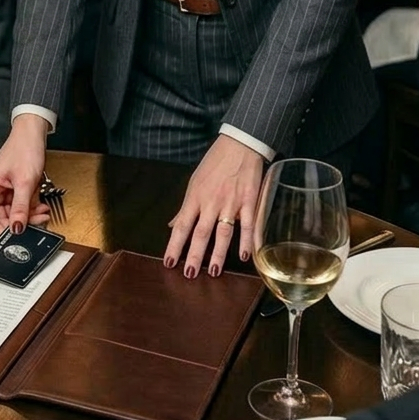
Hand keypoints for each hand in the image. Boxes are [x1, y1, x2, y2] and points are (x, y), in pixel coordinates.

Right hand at [0, 114, 50, 237]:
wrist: (33, 133)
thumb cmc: (24, 147)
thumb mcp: (25, 181)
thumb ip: (21, 207)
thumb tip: (17, 229)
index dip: (1, 232)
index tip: (16, 238)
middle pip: (2, 219)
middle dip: (20, 223)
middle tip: (37, 222)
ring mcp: (2, 191)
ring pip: (14, 215)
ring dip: (29, 216)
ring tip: (41, 212)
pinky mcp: (13, 190)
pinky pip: (20, 207)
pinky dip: (31, 209)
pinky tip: (40, 206)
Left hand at [163, 135, 264, 277]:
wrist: (239, 144)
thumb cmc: (215, 163)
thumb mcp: (194, 182)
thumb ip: (185, 207)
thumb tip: (172, 224)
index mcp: (195, 197)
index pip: (181, 225)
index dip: (174, 245)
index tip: (169, 262)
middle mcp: (211, 202)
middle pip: (200, 233)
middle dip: (194, 255)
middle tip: (189, 275)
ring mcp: (231, 202)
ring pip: (222, 232)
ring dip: (218, 253)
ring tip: (213, 271)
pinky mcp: (249, 201)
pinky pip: (248, 225)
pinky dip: (247, 241)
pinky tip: (244, 256)